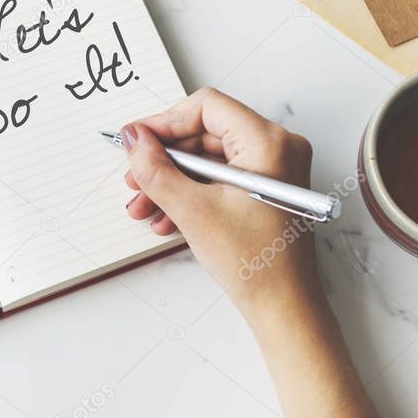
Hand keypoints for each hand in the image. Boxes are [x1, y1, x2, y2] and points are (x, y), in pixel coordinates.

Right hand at [122, 87, 319, 319]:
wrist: (283, 309)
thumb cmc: (256, 264)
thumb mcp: (192, 210)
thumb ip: (155, 169)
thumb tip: (134, 139)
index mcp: (269, 142)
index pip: (206, 107)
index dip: (164, 122)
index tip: (136, 141)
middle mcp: (276, 148)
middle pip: (203, 133)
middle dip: (164, 159)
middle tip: (135, 178)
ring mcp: (272, 169)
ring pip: (206, 159)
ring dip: (171, 181)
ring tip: (144, 206)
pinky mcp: (264, 188)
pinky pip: (218, 178)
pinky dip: (190, 193)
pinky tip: (165, 217)